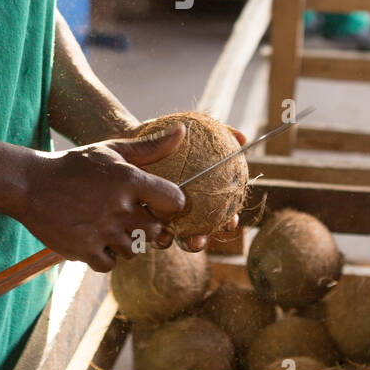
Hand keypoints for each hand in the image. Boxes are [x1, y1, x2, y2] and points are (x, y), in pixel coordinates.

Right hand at [18, 126, 188, 271]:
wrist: (30, 184)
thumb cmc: (76, 166)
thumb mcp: (111, 150)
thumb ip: (150, 147)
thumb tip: (183, 132)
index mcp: (129, 179)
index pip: (174, 201)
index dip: (171, 205)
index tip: (158, 204)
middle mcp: (119, 207)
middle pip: (156, 231)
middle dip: (147, 227)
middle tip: (129, 217)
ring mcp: (101, 230)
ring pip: (135, 251)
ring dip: (126, 243)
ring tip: (109, 227)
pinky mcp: (84, 249)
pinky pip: (110, 264)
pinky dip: (106, 256)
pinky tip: (96, 239)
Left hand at [126, 121, 246, 252]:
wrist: (127, 135)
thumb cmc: (163, 131)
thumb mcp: (189, 128)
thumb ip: (217, 132)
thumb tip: (242, 137)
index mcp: (197, 192)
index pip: (218, 210)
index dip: (228, 220)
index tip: (230, 223)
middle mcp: (180, 206)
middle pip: (195, 229)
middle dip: (199, 240)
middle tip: (198, 240)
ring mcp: (159, 211)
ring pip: (172, 234)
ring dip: (174, 242)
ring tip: (170, 239)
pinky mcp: (138, 213)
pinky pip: (146, 228)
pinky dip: (151, 231)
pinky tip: (151, 230)